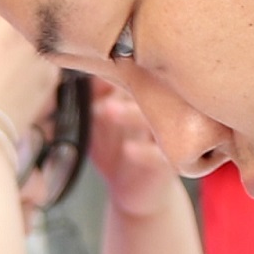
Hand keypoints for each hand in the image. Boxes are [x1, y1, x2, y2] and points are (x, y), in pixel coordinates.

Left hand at [88, 80, 181, 215]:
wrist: (137, 193)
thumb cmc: (117, 152)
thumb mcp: (97, 125)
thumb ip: (92, 102)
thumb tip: (81, 77)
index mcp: (148, 99)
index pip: (139, 76)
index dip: (119, 68)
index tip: (97, 61)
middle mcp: (164, 115)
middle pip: (152, 92)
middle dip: (128, 84)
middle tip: (104, 77)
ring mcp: (171, 138)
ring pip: (157, 121)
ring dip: (131, 114)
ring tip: (107, 110)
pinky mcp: (171, 165)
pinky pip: (161, 157)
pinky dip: (145, 153)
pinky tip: (128, 149)